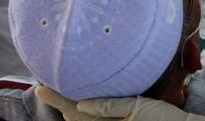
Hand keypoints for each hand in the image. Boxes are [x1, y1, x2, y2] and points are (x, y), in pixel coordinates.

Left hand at [36, 86, 204, 120]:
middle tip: (44, 87)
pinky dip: (87, 113)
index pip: (75, 110)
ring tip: (58, 94)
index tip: (39, 88)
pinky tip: (84, 105)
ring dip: (71, 108)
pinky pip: (99, 119)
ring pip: (84, 120)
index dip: (56, 99)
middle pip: (76, 117)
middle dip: (60, 103)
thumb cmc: (165, 119)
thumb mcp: (138, 109)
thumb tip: (80, 104)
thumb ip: (110, 107)